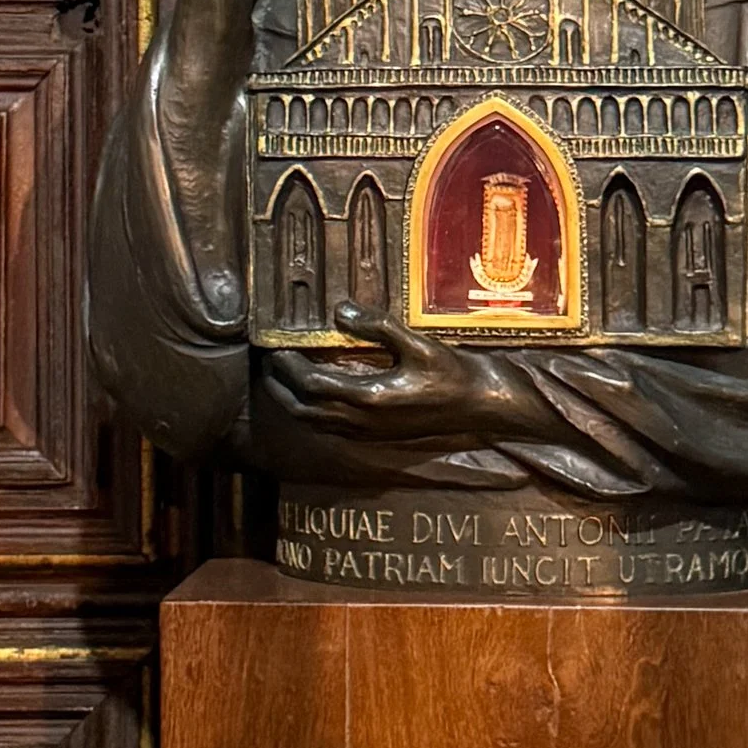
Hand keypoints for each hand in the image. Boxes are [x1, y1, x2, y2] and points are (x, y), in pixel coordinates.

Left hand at [263, 307, 540, 440]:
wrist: (480, 406)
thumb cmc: (452, 373)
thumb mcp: (416, 343)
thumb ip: (376, 327)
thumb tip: (339, 312)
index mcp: (368, 398)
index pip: (311, 385)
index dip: (288, 367)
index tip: (275, 346)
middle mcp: (362, 421)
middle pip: (305, 409)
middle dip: (280, 387)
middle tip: (268, 362)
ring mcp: (368, 433)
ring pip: (315, 422)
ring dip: (294, 402)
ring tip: (282, 377)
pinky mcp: (375, 435)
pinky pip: (331, 428)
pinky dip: (313, 412)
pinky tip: (316, 394)